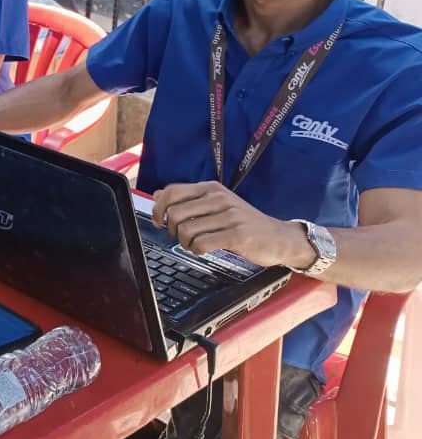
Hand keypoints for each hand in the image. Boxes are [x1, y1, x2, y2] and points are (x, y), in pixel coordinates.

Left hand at [151, 181, 308, 268]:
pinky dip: (197, 250)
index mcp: (211, 188)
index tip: (158, 221)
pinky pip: (202, 244)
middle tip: (182, 237)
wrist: (280, 237)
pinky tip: (204, 250)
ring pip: (187, 230)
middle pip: (175, 213)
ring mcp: (229, 216)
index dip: (158, 208)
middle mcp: (219, 198)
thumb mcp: (216, 205)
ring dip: (185, 243)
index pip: (172, 192)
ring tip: (196, 245)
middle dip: (172, 230)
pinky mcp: (237, 235)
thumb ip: (188, 199)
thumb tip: (158, 194)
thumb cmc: (245, 222)